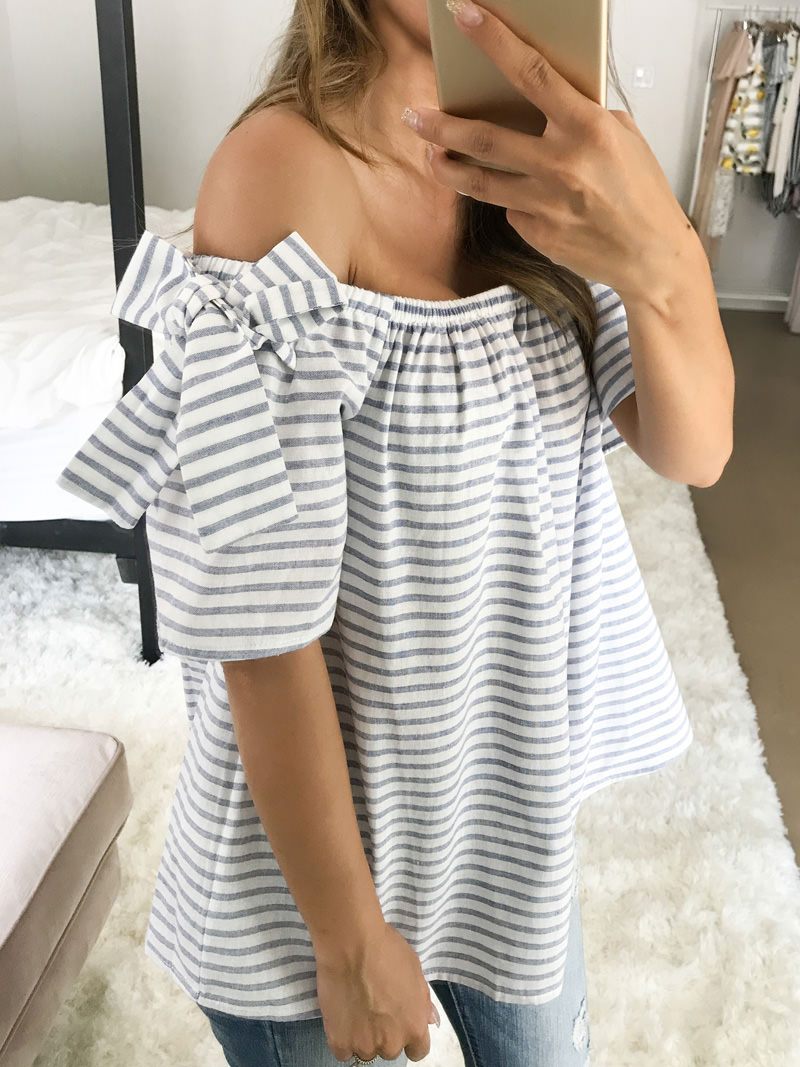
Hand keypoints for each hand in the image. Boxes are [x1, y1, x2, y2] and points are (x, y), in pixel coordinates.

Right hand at [315, 920, 439, 1062]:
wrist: (353, 944)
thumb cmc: (388, 951)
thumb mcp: (416, 971)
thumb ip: (423, 1001)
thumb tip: (429, 1021)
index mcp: (415, 1026)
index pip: (418, 1051)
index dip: (408, 1037)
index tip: (398, 1023)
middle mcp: (392, 1042)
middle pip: (390, 1049)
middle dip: (384, 1033)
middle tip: (373, 1008)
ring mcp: (365, 1045)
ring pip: (366, 1050)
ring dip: (362, 1036)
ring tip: (355, 1008)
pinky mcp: (339, 1042)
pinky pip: (343, 1051)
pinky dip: (342, 1037)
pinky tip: (341, 1016)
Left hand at [403, 0, 695, 301]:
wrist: (650, 255)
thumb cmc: (640, 191)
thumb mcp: (622, 137)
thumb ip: (581, 116)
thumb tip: (545, 99)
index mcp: (587, 128)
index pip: (532, 74)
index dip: (494, 42)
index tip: (463, 16)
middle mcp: (561, 164)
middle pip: (485, 138)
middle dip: (442, 125)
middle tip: (413, 114)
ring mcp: (545, 203)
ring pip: (480, 182)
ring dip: (448, 166)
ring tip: (431, 152)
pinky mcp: (537, 233)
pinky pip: (510, 210)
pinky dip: (508, 200)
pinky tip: (517, 197)